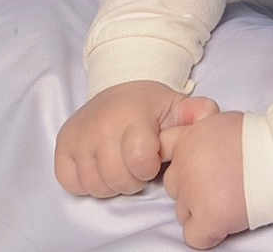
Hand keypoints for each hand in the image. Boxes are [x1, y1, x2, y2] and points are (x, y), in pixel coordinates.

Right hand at [54, 80, 218, 197]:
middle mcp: (101, 124)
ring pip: (96, 184)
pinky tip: (103, 168)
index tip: (154, 158)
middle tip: (139, 165)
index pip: (139, 159)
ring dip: (113, 184)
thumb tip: (209, 115)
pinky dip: (89, 184)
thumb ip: (197, 112)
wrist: (119, 88)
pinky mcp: (62, 147)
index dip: (149, 167)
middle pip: (117, 178)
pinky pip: (72, 183)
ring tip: (122, 166)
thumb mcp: (177, 105)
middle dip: (133, 179)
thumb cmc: (151, 105)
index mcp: (132, 114)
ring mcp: (78, 136)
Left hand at [160, 111, 246, 248]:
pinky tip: (228, 219)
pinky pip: (195, 237)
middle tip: (221, 183)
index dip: (180, 160)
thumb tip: (202, 149)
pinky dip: (210, 233)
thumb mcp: (225, 123)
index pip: (164, 150)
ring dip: (202, 210)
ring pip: (183, 212)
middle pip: (174, 186)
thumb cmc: (262, 139)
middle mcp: (184, 165)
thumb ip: (204, 136)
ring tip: (230, 198)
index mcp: (189, 138)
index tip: (195, 167)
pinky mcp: (208, 218)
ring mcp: (193, 193)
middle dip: (193, 188)